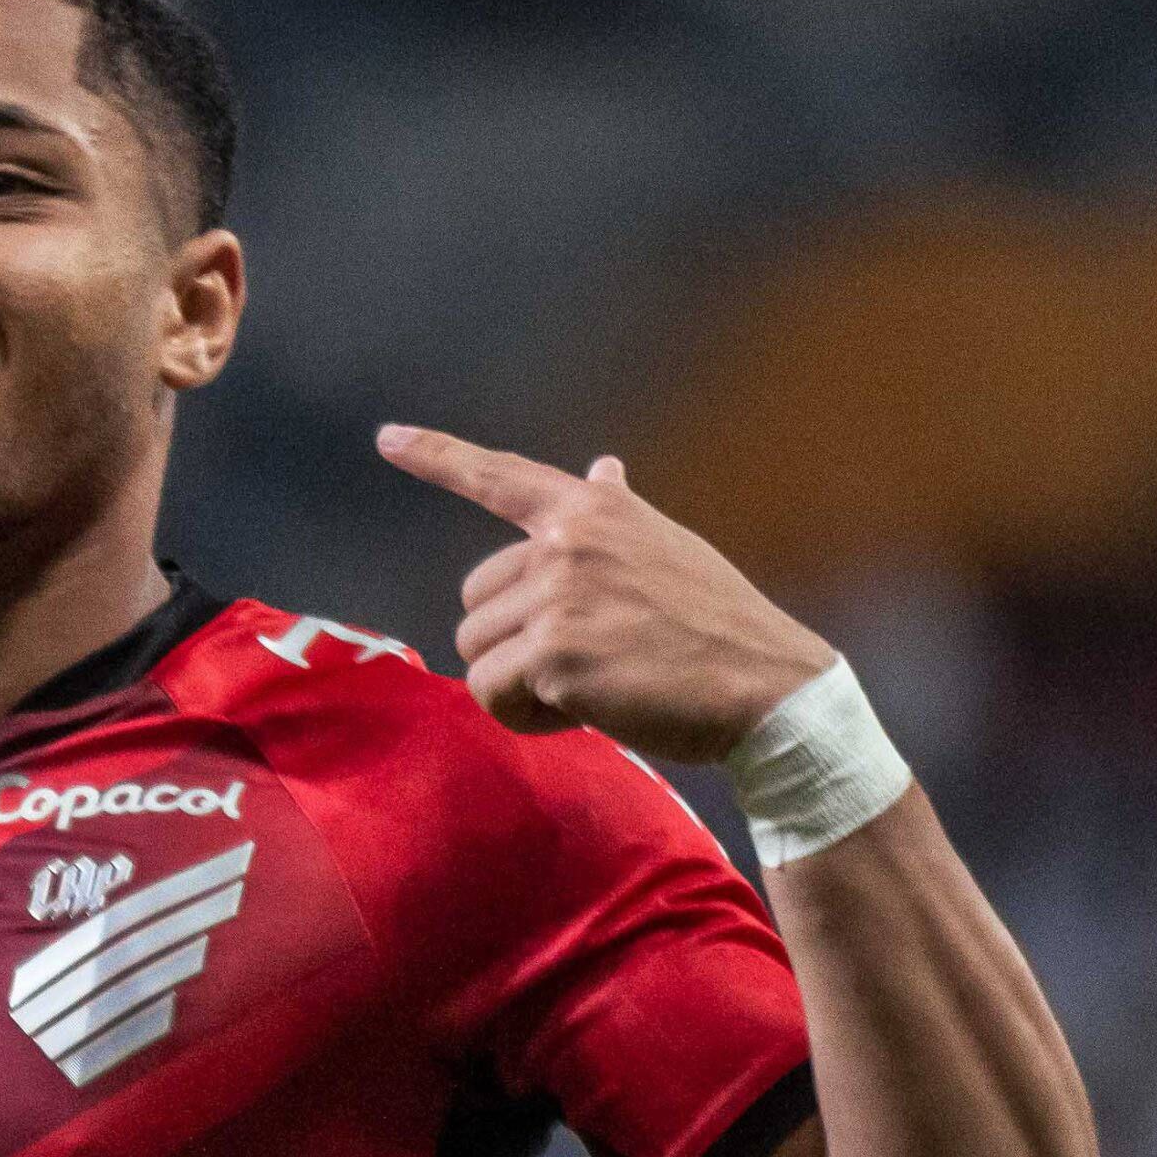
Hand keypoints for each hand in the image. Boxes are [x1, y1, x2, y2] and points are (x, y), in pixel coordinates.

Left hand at [377, 424, 832, 761]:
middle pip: (474, 603)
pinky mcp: (555, 657)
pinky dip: (525, 719)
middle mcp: (567, 541)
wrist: (768, 687)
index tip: (388, 437)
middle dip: (511, 646)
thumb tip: (601, 468)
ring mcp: (559, 597)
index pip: (501, 476)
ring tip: (588, 689)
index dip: (437, 456)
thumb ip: (616, 514)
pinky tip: (582, 715)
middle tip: (583, 664)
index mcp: (592, 510)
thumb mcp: (667, 547)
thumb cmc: (719, 625)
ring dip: (516, 688)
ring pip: (476, 655)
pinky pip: (493, 696)